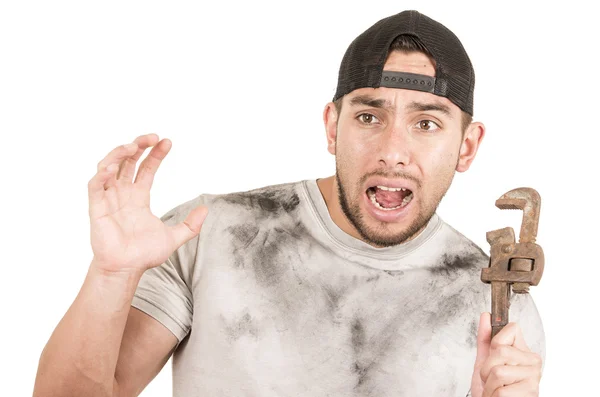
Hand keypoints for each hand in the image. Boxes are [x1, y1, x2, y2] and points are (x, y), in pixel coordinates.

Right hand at [87, 133, 207, 274]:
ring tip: (133, 145)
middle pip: (127, 161)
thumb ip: (191, 225)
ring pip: (108, 166)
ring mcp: (108, 199)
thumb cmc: (144, 254)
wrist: (127, 270)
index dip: (155, 154)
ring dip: (119, 153)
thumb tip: (206, 209)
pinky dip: (101, 175)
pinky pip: (95, 186)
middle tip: (153, 137)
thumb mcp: (174, 237)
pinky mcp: (97, 209)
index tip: (168, 142)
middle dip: (139, 146)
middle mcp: (122, 194)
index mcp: (138, 197)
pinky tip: (111, 167)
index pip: (146, 168)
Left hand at [470, 312, 542, 396]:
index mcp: (524, 352)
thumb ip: (485, 339)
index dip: (496, 343)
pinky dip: (493, 396)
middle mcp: (533, 362)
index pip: (513, 328)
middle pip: (501, 350)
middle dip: (487, 367)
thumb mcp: (484, 361)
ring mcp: (534, 378)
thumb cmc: (490, 388)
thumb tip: (486, 315)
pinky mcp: (531, 392)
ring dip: (489, 384)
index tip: (494, 357)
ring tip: (494, 389)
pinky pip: (501, 390)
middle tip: (490, 378)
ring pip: (499, 371)